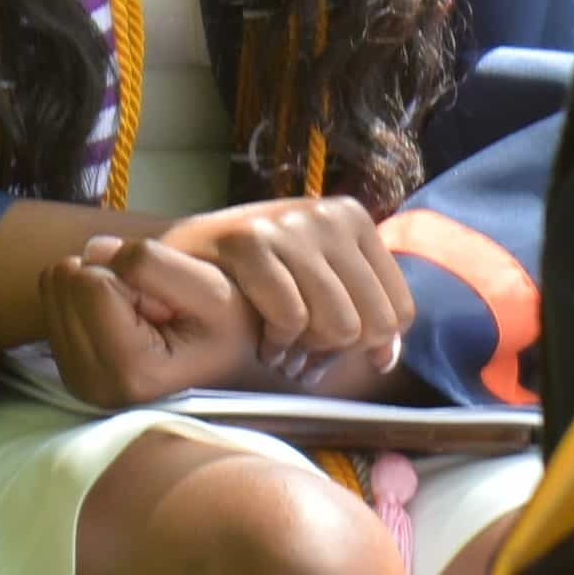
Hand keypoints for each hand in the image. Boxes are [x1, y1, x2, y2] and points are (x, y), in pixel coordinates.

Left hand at [45, 231, 262, 405]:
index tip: (165, 302)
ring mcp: (77, 380)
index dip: (131, 274)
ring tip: (141, 314)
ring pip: (54, 287)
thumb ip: (150, 263)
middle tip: (152, 306)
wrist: (230, 356)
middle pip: (66, 283)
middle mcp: (95, 385)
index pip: (91, 282)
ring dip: (99, 287)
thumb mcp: (209, 287)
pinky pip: (53, 300)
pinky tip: (124, 321)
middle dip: (111, 278)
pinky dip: (89, 299)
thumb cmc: (226, 325)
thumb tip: (91, 251)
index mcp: (131, 372)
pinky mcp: (67, 369)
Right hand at [151, 195, 414, 392]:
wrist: (175, 255)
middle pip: (373, 322)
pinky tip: (263, 342)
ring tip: (281, 352)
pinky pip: (292, 318)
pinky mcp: (250, 240)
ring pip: (339, 324)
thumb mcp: (312, 280)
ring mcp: (290, 224)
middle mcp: (328, 215)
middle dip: (337, 354)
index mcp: (353, 219)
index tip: (332, 352)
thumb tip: (386, 357)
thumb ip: (357, 310)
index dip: (370, 346)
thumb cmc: (249, 276)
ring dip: (307, 354)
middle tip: (302, 359)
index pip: (398, 309)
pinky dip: (278, 342)